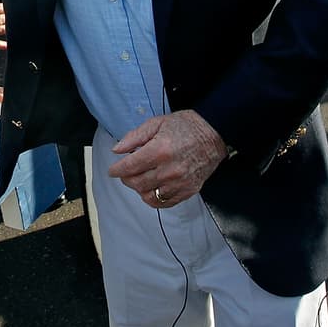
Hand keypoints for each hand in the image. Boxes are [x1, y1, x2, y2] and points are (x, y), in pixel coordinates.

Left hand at [109, 110, 227, 207]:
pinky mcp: (188, 190)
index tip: (112, 170)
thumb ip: (134, 137)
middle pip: (137, 183)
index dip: (117, 170)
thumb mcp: (157, 123)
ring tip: (139, 179)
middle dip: (126, 179)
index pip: (129, 167)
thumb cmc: (186, 126)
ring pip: (149, 196)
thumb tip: (117, 150)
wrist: (214, 133)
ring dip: (139, 189)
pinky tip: (152, 189)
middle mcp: (169, 170)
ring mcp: (180, 183)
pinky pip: (164, 203)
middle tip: (126, 173)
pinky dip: (154, 198)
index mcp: (160, 150)